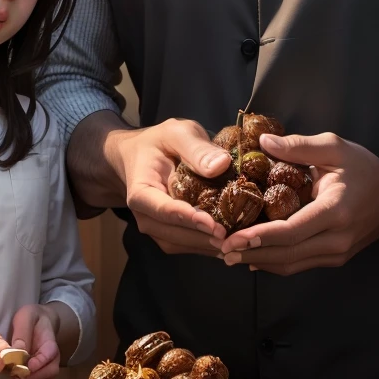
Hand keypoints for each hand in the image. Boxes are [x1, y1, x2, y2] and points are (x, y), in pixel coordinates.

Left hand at [10, 303, 61, 378]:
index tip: (27, 366)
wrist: (40, 320)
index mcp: (50, 341)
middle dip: (35, 376)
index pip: (50, 355)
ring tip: (15, 376)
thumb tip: (15, 352)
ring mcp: (49, 364)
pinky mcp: (42, 370)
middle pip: (52, 371)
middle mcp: (53, 356)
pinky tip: (17, 377)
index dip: (39, 363)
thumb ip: (22, 333)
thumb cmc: (32, 318)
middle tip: (17, 373)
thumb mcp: (25, 318)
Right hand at [110, 118, 231, 256]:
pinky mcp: (168, 233)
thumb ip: (196, 148)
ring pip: (181, 244)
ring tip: (238, 242)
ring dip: (208, 246)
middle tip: (235, 239)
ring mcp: (156, 227)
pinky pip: (187, 245)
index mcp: (141, 191)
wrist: (141, 155)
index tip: (214, 225)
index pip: (163, 209)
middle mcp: (144, 215)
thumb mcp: (177, 133)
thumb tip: (221, 166)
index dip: (189, 218)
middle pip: (173, 233)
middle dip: (203, 238)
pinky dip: (208, 245)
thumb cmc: (159, 143)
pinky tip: (232, 241)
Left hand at [220, 132, 378, 275]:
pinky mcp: (333, 258)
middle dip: (252, 254)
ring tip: (230, 255)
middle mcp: (336, 238)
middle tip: (221, 250)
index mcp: (336, 210)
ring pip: (291, 265)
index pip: (292, 231)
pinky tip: (252, 257)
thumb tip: (263, 143)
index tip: (233, 238)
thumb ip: (299, 146)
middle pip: (287, 255)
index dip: (260, 237)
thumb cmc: (365, 170)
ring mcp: (336, 253)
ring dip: (259, 261)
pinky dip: (274, 261)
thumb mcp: (336, 147)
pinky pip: (299, 264)